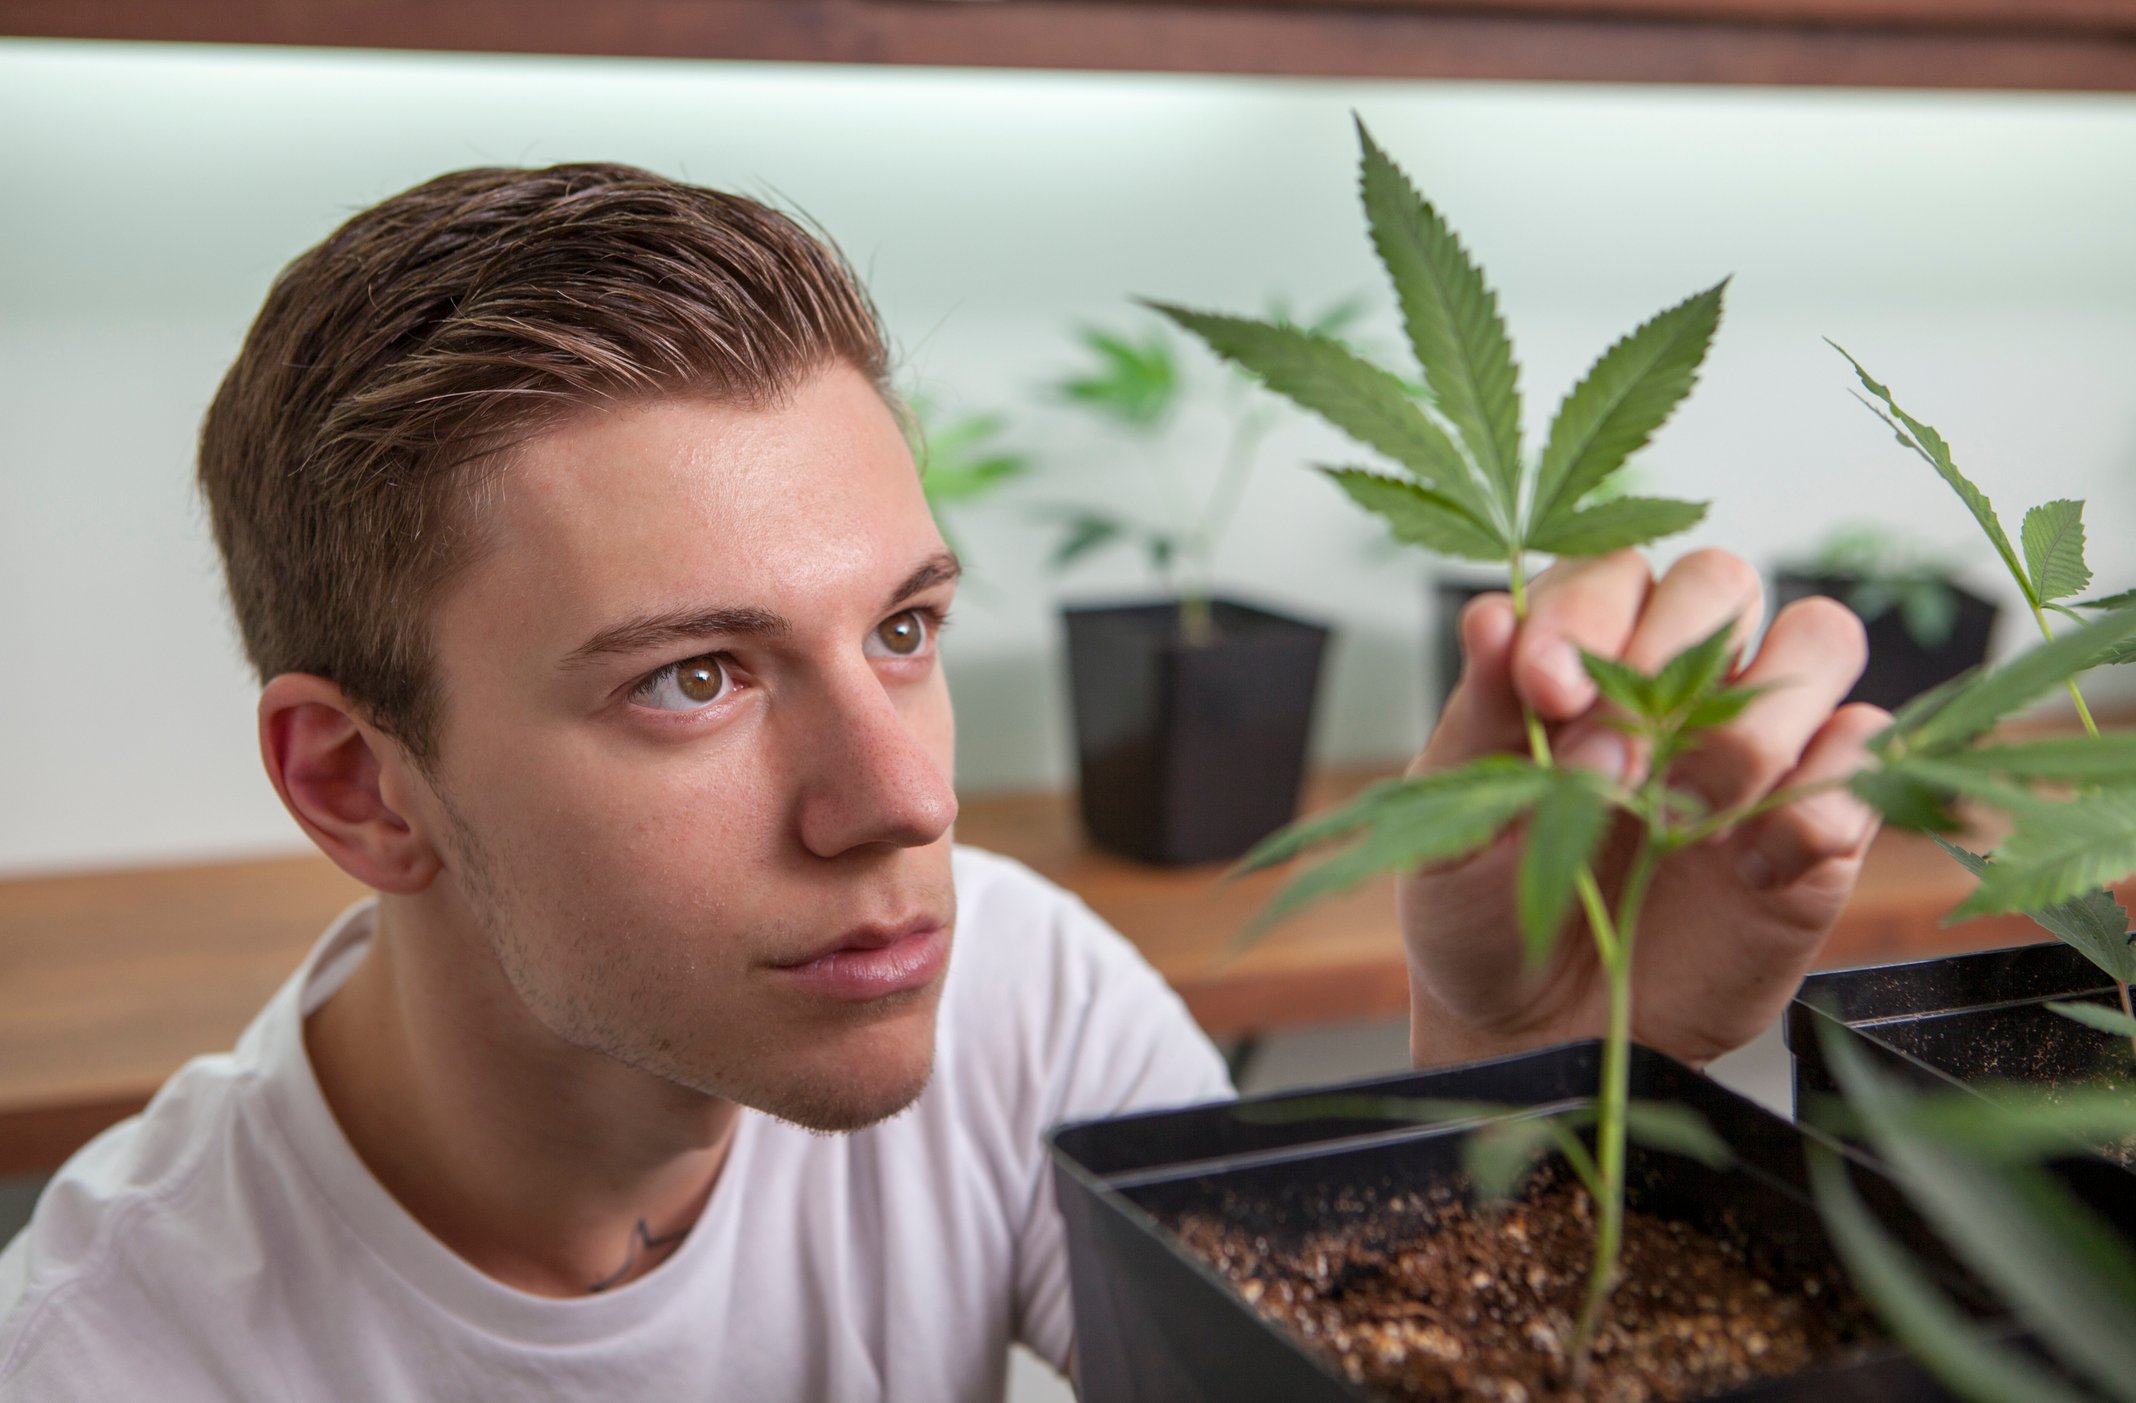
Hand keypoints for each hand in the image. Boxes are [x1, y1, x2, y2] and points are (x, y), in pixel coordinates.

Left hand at [1403, 548, 1888, 1069]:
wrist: (1535, 1030)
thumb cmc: (1483, 908)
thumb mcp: (1455, 817)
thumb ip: (1480, 716)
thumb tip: (1489, 618)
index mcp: (1584, 654)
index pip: (1614, 573)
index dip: (1587, 613)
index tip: (1545, 688)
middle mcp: (1681, 681)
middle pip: (1723, 583)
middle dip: (1666, 660)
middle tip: (1607, 764)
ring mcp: (1760, 745)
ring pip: (1820, 640)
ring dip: (1748, 723)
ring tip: (1674, 815)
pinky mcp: (1821, 823)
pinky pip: (1865, 756)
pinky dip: (1816, 799)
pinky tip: (1740, 868)